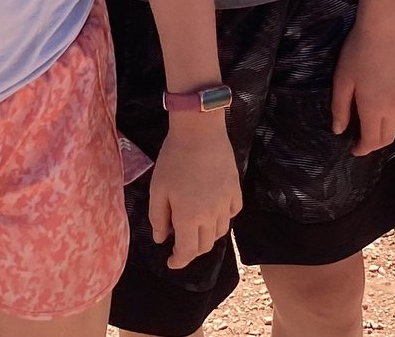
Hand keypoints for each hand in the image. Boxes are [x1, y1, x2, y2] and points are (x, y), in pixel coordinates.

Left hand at [148, 114, 241, 266]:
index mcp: (189, 217)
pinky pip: (232, 214)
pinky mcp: (236, 190)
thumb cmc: (173, 159)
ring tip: (196, 227)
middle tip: (180, 242)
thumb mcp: (158, 189)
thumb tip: (162, 239)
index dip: (179, 261)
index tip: (171, 262)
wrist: (200, 131)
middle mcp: (211, 215)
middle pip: (205, 245)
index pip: (188, 251)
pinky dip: (223, 219)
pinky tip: (214, 211)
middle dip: (192, 250)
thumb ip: (158, 218)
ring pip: (220, 232)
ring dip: (207, 235)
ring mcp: (226, 203)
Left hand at [329, 13, 394, 154]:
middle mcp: (393, 107)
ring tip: (374, 121)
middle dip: (374, 143)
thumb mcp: (342, 80)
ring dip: (387, 129)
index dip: (362, 149)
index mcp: (374, 108)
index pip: (372, 141)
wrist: (383, 28)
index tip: (354, 149)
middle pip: (388, 137)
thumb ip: (340, 108)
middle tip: (362, 138)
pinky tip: (389, 104)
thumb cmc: (357, 52)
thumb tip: (339, 130)